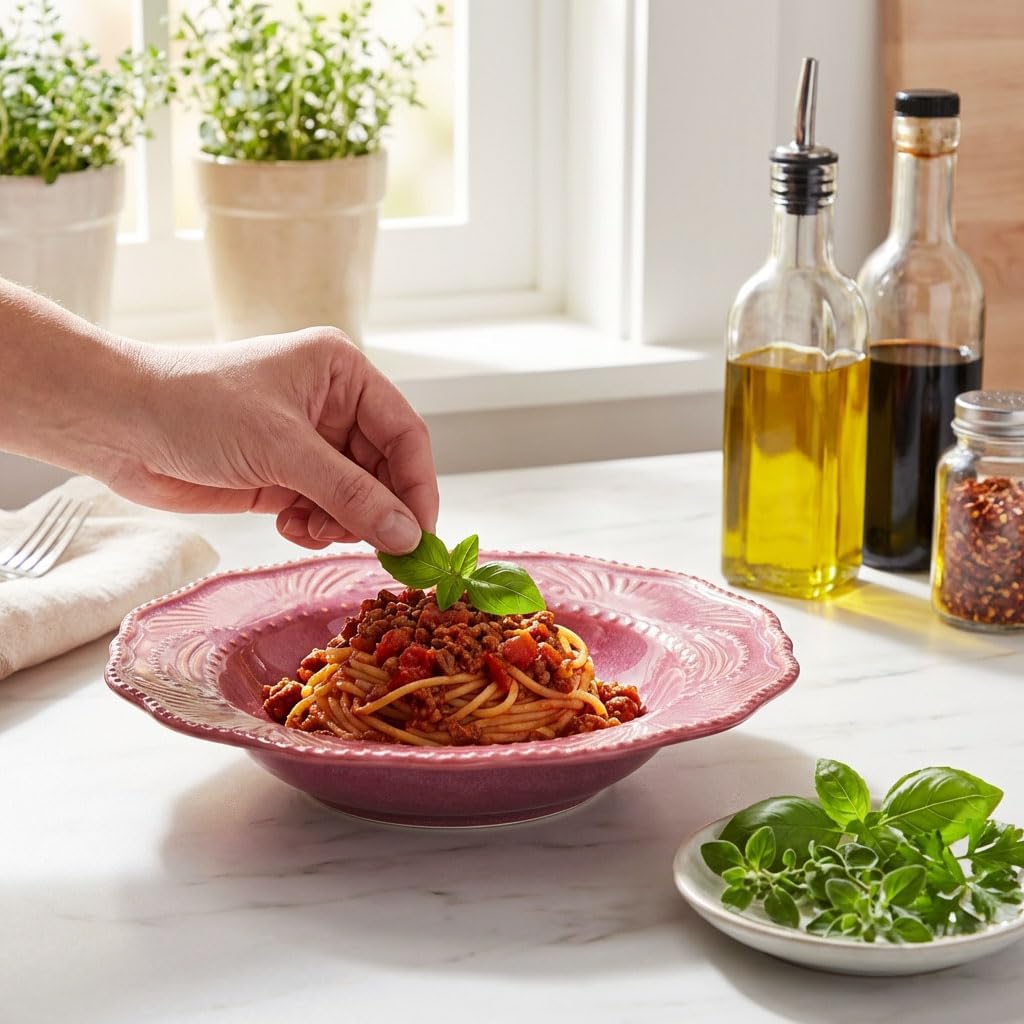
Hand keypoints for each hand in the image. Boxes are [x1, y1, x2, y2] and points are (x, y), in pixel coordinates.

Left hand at [106, 327, 437, 552]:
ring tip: (312, 529)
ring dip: (343, 523)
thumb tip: (407, 535)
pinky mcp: (283, 476)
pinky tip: (288, 526)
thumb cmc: (196, 408)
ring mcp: (307, 444)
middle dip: (378, 510)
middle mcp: (332, 406)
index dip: (418, 485)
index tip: (422, 534)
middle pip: (384, 470)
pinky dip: (315, 527)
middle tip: (381, 551)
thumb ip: (351, 495)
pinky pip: (323, 510)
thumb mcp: (284, 449)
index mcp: (342, 373)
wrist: (117, 425)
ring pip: (356, 496)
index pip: (404, 433)